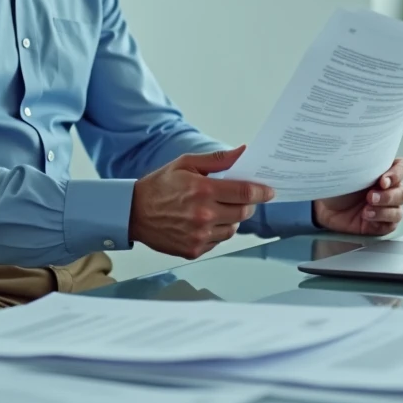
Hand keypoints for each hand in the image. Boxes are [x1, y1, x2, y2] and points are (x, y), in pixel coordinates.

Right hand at [130, 146, 274, 258]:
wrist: (133, 213)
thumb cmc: (160, 186)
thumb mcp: (186, 164)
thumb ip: (217, 159)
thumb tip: (243, 151)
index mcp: (203, 191)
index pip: (245, 193)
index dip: (262, 192)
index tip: (269, 191)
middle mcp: (203, 215)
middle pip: (243, 212)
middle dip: (247, 204)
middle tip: (240, 197)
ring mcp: (199, 236)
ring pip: (234, 229)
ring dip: (233, 219)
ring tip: (217, 209)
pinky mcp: (194, 250)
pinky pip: (219, 241)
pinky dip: (218, 231)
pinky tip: (205, 222)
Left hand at [312, 157, 402, 235]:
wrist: (324, 206)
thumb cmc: (337, 185)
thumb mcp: (347, 170)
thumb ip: (361, 163)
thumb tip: (365, 150)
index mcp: (384, 172)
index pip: (402, 169)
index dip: (397, 174)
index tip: (383, 180)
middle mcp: (389, 190)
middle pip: (402, 192)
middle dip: (388, 195)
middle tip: (370, 196)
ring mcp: (386, 208)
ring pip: (398, 210)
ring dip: (383, 210)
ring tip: (366, 209)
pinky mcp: (381, 224)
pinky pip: (390, 225)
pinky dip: (379, 220)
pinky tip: (366, 217)